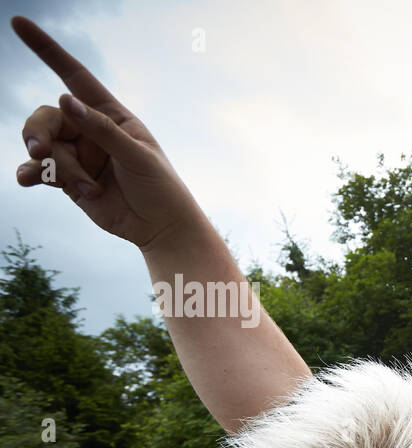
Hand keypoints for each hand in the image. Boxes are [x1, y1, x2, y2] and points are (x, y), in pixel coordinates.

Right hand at [13, 16, 205, 248]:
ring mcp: (77, 155)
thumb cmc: (161, 187)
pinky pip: (38, 170)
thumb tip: (65, 100)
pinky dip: (32, 175)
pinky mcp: (68, 180)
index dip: (47, 50)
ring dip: (55, 167)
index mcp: (111, 114)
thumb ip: (102, 130)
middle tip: (41, 152)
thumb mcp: (137, 156)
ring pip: (42, 147)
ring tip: (83, 186)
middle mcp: (89, 130)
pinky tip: (29, 181)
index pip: (74, 75)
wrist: (161, 229)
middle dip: (40, 133)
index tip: (18, 23)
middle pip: (47, 117)